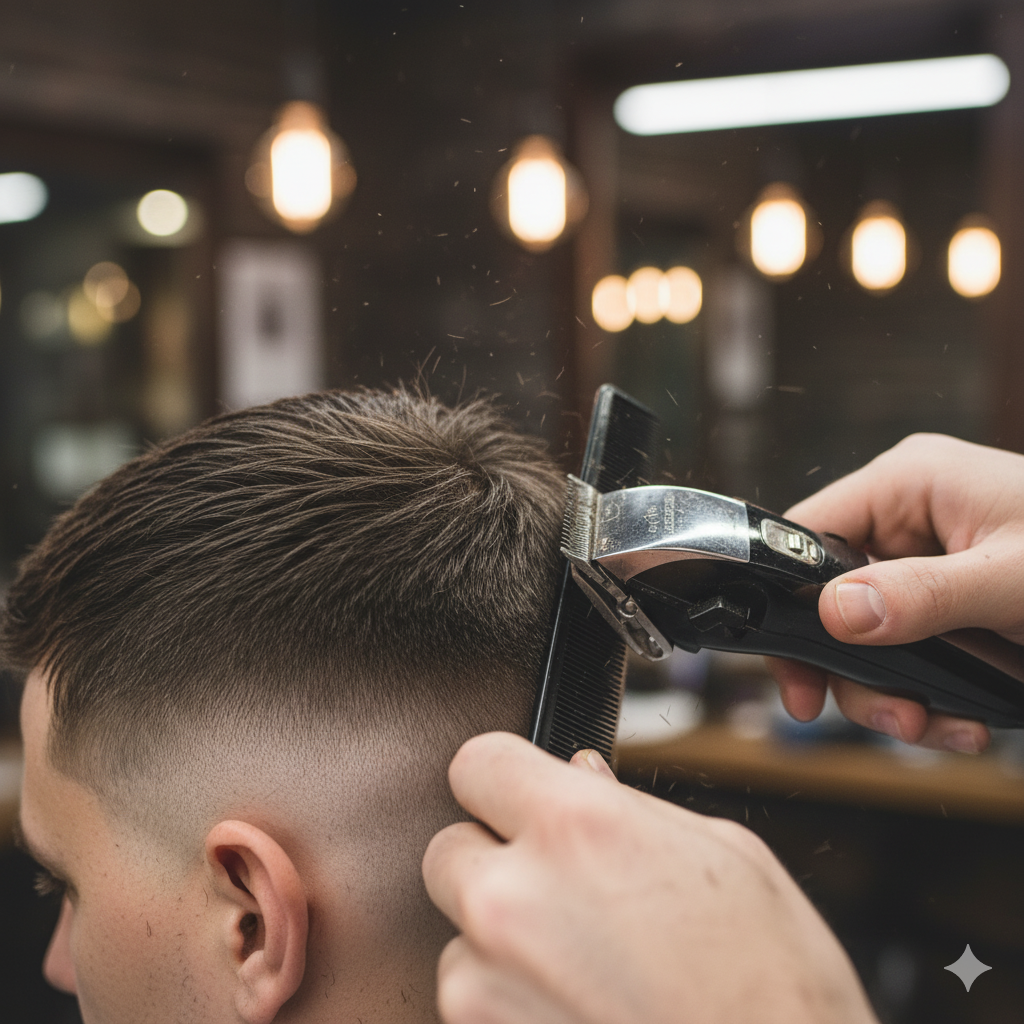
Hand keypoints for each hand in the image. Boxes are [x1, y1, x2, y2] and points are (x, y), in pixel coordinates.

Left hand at [423, 732, 876, 1023]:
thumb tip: (579, 775)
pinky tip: (581, 1009)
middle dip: (493, 861)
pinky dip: (510, 1005)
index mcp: (578, 827)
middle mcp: (516, 900)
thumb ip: (628, 807)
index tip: (517, 794)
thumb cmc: (776, 987)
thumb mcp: (725, 857)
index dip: (502, 777)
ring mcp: (488, 986)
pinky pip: (472, 1005)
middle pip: (448, 850)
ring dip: (500, 945)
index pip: (477, 761)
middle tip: (557, 888)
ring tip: (586, 968)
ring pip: (457, 937)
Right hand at [767, 433, 1023, 752]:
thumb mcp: (1015, 581)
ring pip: (866, 636)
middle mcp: (909, 518)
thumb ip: (924, 596)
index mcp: (909, 484)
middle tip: (890, 716)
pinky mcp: (948, 602)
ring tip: (934, 726)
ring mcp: (928, 562)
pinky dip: (926, 694)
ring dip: (893, 694)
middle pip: (832, 599)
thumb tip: (836, 613)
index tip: (796, 673)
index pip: (806, 533)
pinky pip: (907, 650)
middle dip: (857, 670)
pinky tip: (958, 719)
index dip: (790, 603)